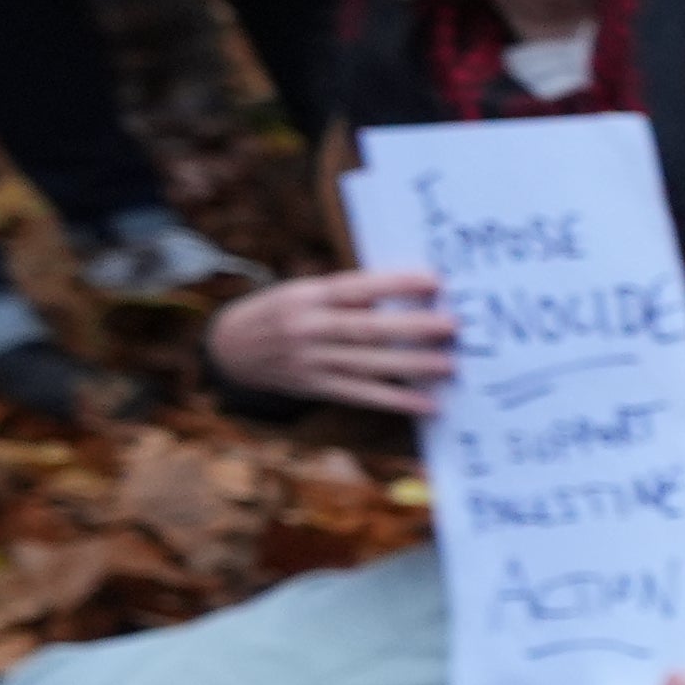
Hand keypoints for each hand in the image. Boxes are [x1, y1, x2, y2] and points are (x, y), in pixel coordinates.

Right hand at [208, 266, 453, 413]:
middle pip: (366, 329)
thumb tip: (404, 293)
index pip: (355, 288)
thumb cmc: (283, 312)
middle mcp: (307, 329)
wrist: (231, 349)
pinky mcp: (316, 387)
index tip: (434, 282)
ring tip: (449, 364)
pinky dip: (395, 400)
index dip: (394, 284)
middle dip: (412, 327)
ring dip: (412, 366)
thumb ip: (348, 295)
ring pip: (368, 364)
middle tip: (453, 326)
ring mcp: (311, 362)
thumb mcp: (303, 292)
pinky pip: (361, 395)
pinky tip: (426, 403)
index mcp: (306, 297)